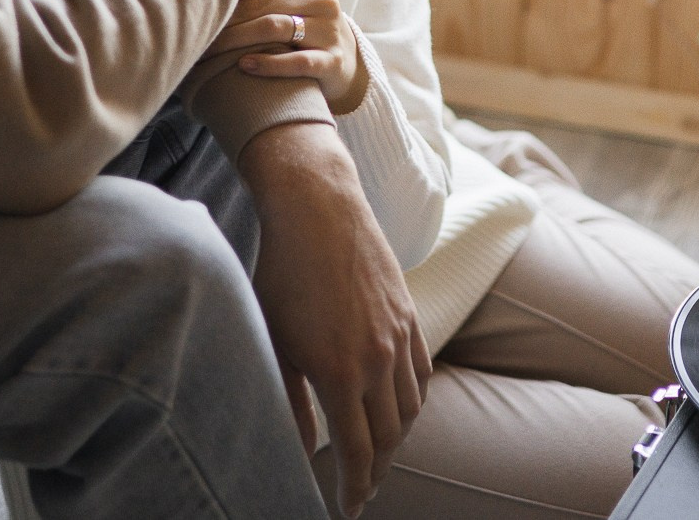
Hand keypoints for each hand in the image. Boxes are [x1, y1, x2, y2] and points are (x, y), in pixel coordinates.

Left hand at [206, 0, 357, 105]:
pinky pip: (298, 61)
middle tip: (198, 29)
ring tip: (211, 49)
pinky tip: (243, 65)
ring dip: (238, 39)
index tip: (203, 1)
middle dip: (228, 18)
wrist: (344, 60)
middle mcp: (324, 0)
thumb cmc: (306, 20)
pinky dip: (268, 63)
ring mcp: (330, 31)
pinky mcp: (332, 61)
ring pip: (277, 29)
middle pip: (265, 4)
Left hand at [241, 123, 430, 517]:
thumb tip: (301, 448)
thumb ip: (290, 402)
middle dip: (377, 472)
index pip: (359, 453)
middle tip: (362, 489)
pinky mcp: (410, 313)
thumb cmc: (283, 272)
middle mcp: (379, 360)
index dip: (355, 489)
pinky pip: (423, 371)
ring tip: (379, 454)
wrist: (319, 208)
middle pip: (391, 438)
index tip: (348, 509)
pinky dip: (414, 398)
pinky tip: (399, 407)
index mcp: (340, 373)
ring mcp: (400, 335)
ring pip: (412, 408)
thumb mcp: (274, 342)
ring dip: (398, 439)